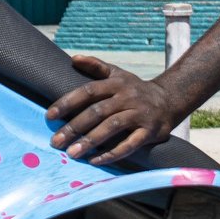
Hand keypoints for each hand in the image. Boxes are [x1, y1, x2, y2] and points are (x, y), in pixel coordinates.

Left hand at [47, 55, 180, 165]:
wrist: (169, 100)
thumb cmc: (136, 89)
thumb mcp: (118, 74)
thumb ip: (96, 66)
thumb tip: (73, 58)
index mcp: (116, 84)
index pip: (88, 91)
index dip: (68, 102)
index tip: (50, 116)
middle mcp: (127, 97)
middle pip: (97, 111)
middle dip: (74, 127)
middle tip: (56, 141)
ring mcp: (139, 114)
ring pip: (112, 127)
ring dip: (90, 141)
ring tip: (72, 153)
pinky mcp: (149, 131)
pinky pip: (130, 144)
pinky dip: (112, 153)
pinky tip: (95, 161)